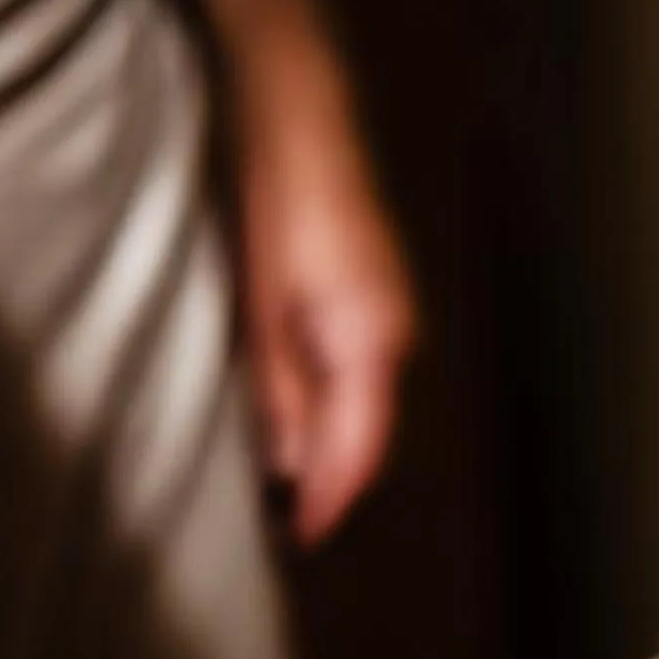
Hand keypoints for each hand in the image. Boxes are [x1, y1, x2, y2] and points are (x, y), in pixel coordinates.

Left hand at [230, 46, 416, 548]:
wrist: (302, 116)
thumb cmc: (274, 205)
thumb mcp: (260, 307)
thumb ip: (279, 390)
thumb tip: (291, 467)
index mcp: (373, 340)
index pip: (361, 448)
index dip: (331, 500)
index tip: (299, 542)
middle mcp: (398, 333)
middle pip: (371, 431)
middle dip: (332, 479)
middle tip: (284, 524)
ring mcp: (393, 312)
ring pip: (368, 403)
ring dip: (332, 442)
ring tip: (284, 481)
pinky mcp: (378, 296)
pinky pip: (363, 372)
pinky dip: (336, 404)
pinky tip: (299, 416)